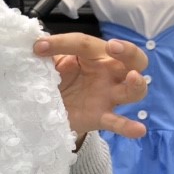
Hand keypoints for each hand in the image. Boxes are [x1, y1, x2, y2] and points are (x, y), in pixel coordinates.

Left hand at [33, 34, 147, 141]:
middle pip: (134, 59)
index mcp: (95, 54)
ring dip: (136, 83)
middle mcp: (108, 73)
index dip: (61, 43)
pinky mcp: (102, 117)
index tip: (38, 48)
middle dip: (128, 51)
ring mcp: (108, 95)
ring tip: (132, 78)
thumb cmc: (59, 78)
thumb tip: (35, 43)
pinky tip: (138, 130)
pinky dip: (128, 127)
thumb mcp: (51, 64)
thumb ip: (47, 53)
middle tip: (113, 47)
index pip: (85, 44)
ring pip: (135, 90)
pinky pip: (119, 122)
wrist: (52, 108)